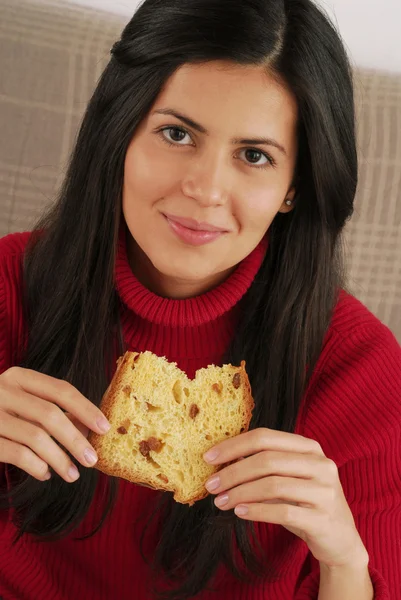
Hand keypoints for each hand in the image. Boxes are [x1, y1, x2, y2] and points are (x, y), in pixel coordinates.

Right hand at [0, 367, 109, 482]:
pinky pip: (16, 454)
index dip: (85, 408)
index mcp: (19, 377)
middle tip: (92, 460)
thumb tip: (90, 428)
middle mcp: (2, 390)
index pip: (60, 389)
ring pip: (35, 437)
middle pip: (50, 415)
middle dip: (75, 440)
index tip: (104, 427)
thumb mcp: (23, 401)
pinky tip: (46, 474)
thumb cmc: (1, 412)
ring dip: (59, 458)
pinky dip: (36, 466)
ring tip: (73, 474)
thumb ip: (51, 409)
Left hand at [203, 428, 368, 568]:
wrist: (340, 540)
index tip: (208, 457)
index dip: (234, 445)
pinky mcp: (324, 518)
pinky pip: (283, 512)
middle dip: (233, 472)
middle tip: (210, 485)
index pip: (265, 437)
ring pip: (273, 485)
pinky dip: (257, 511)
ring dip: (240, 493)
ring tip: (220, 502)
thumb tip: (221, 461)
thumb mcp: (286, 479)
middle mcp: (320, 464)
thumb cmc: (305, 504)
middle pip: (267, 460)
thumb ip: (262, 467)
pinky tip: (239, 512)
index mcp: (309, 447)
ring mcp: (325, 491)